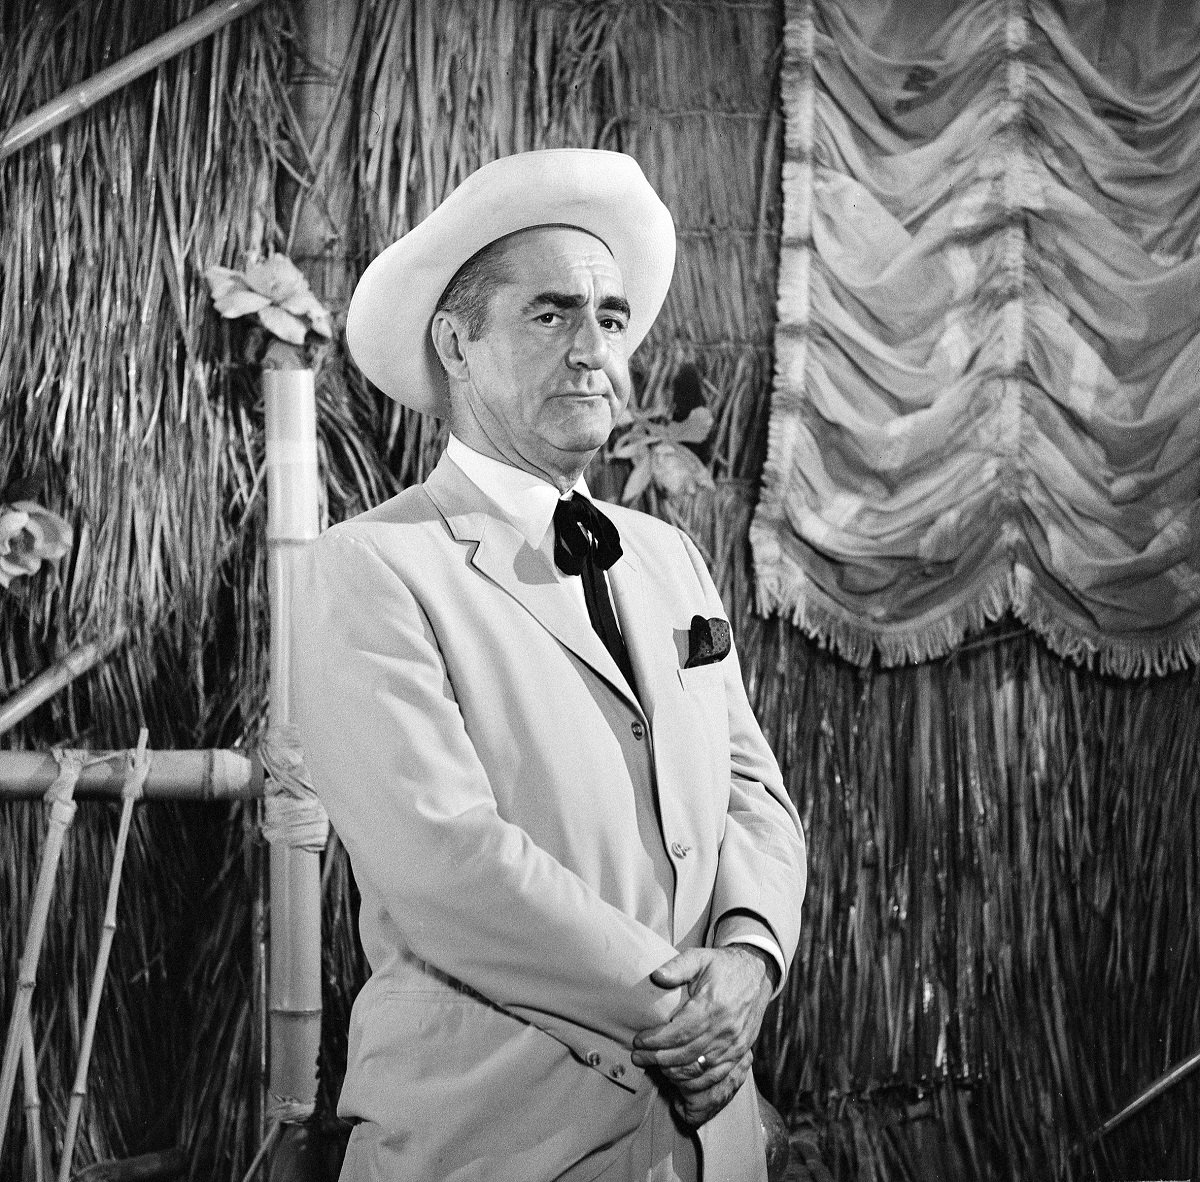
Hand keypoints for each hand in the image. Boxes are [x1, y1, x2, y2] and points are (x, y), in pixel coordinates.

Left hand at [630, 946, 772, 1122]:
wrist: (756, 973)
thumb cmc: (723, 966)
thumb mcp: (700, 957)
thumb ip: (678, 966)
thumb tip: (656, 977)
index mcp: (713, 1006)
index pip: (679, 1033)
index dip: (655, 1041)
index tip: (638, 1041)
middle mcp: (725, 1029)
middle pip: (685, 1054)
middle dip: (657, 1058)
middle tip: (637, 1056)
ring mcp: (735, 1044)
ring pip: (699, 1069)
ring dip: (673, 1071)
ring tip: (653, 1065)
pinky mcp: (741, 1052)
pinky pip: (716, 1075)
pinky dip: (695, 1081)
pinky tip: (678, 1076)